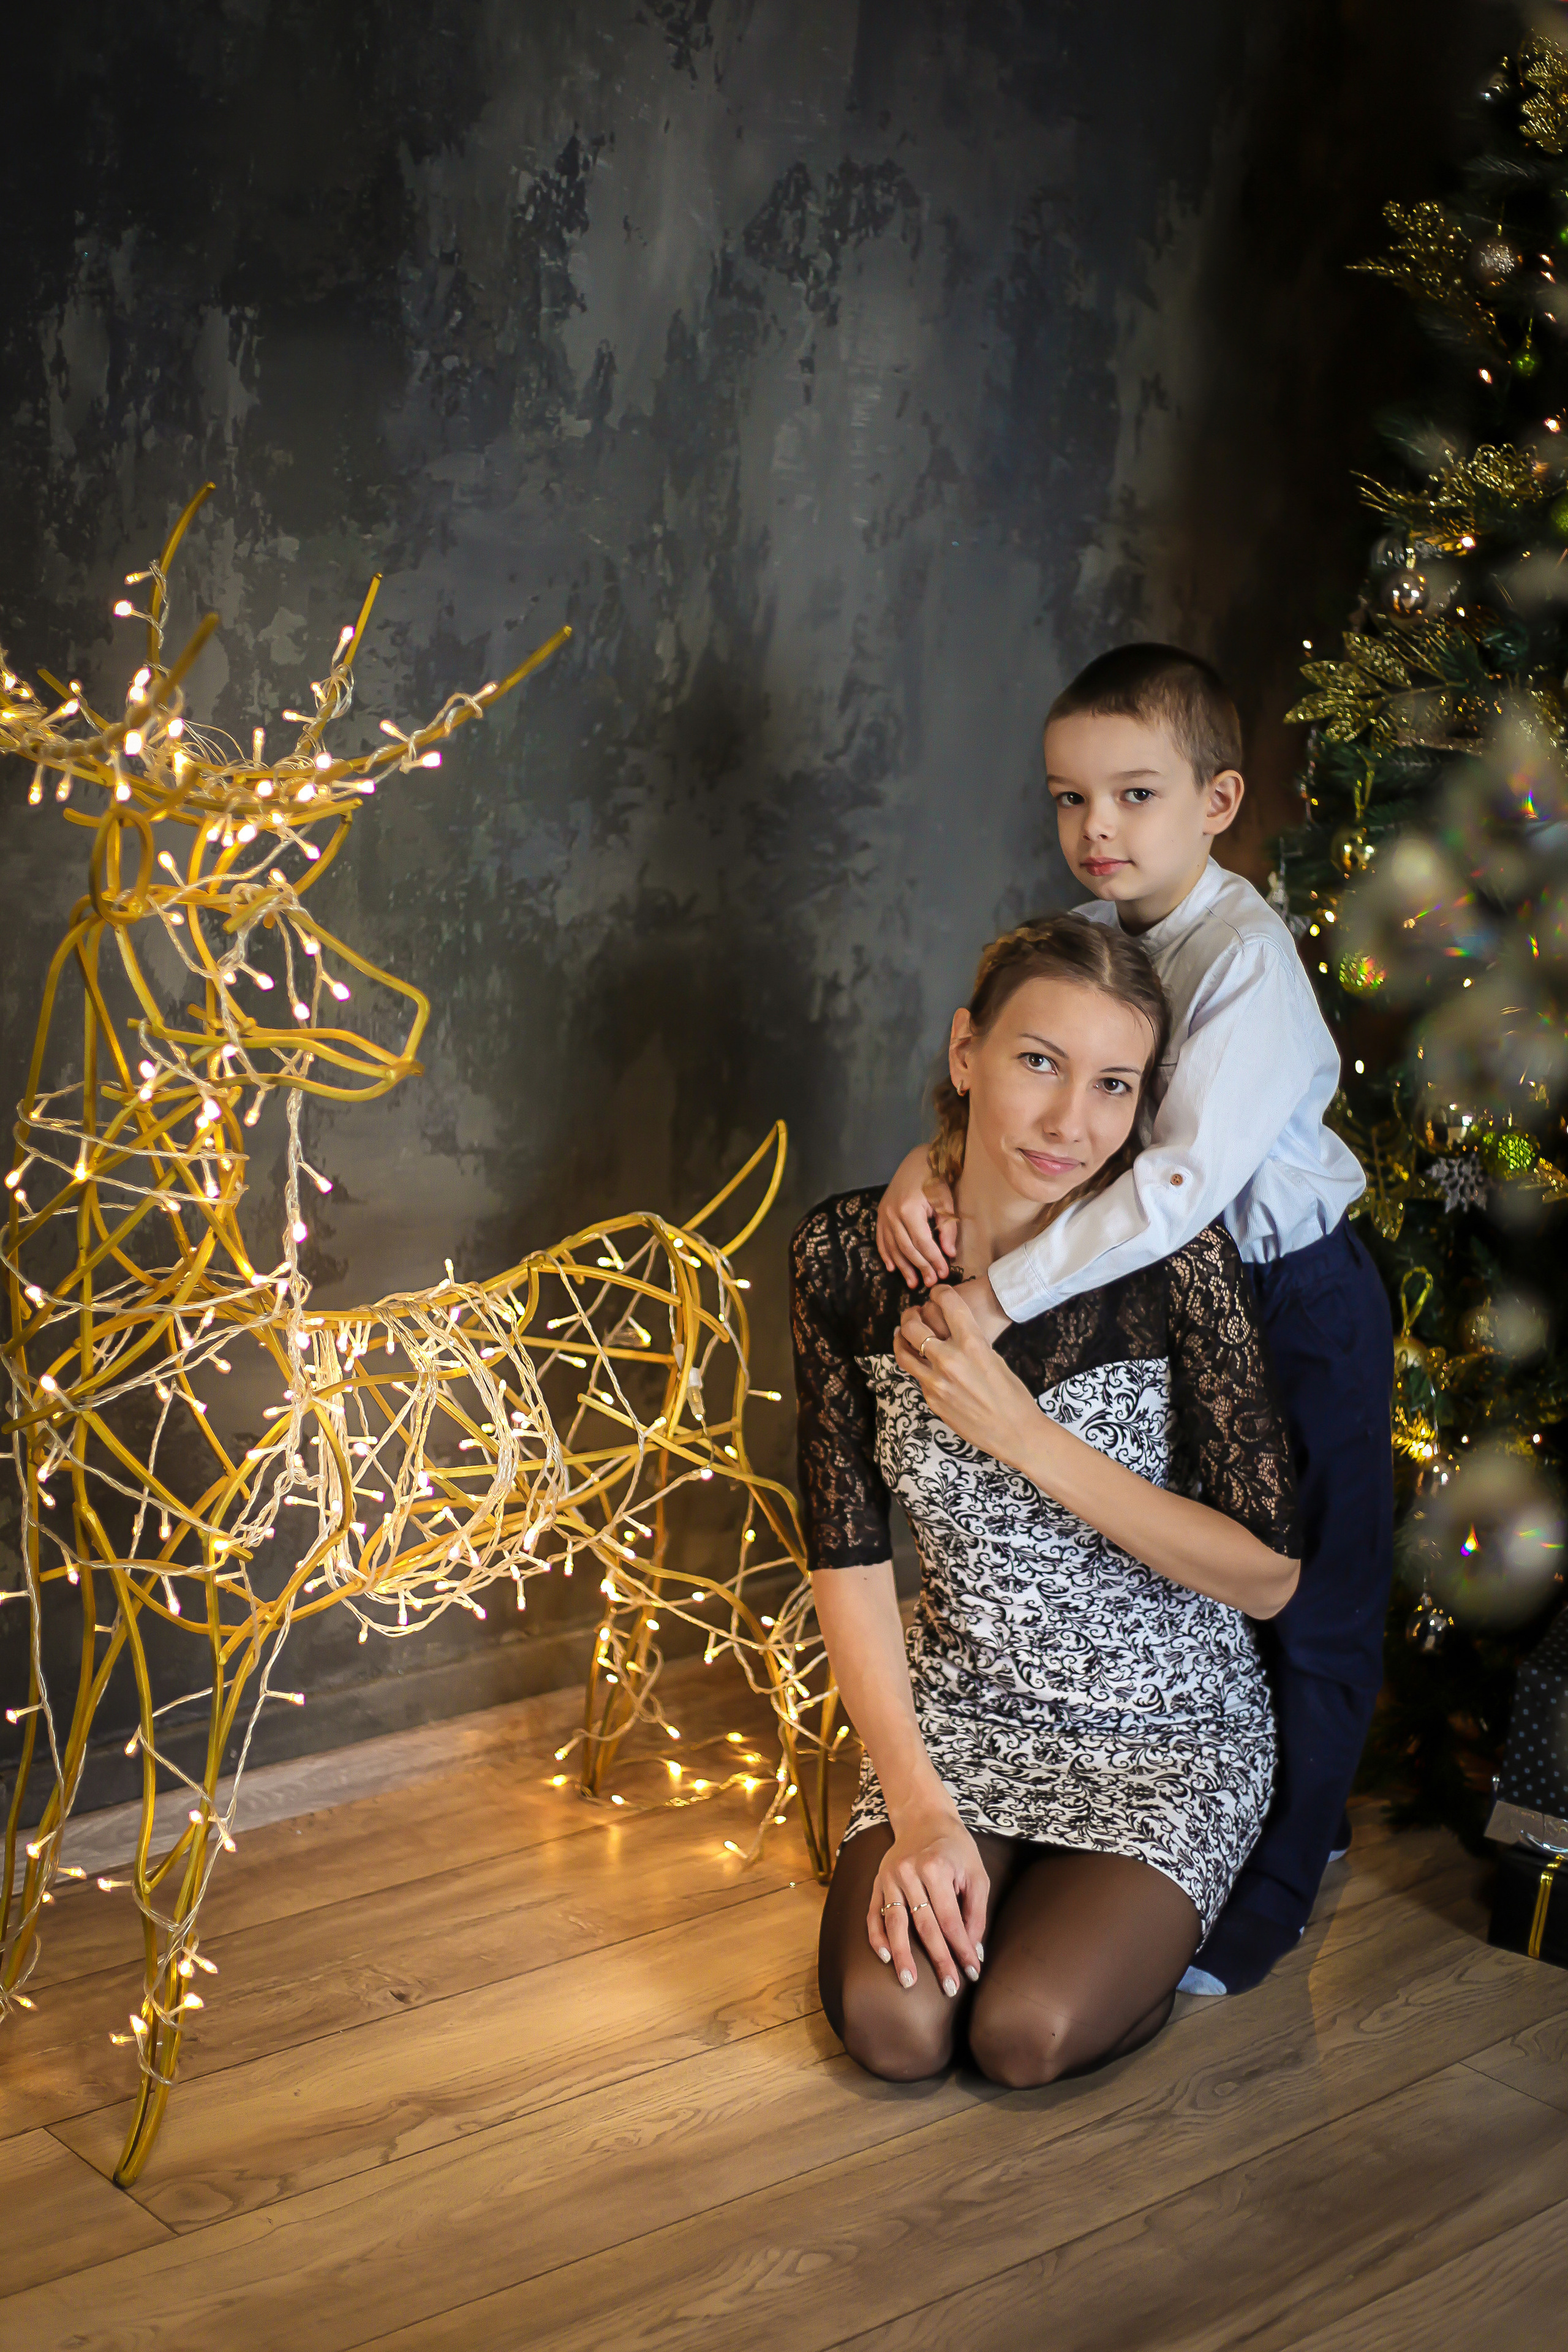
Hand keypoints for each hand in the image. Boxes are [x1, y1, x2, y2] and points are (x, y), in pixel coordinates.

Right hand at [869, 1804, 988, 1992]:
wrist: (924, 1818)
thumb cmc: (956, 1848)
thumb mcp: (976, 1874)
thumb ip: (976, 1912)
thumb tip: (973, 1950)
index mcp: (936, 1869)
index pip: (950, 1919)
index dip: (961, 1949)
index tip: (972, 1972)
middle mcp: (909, 1873)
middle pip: (924, 1926)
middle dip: (938, 1960)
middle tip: (949, 1988)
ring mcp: (889, 1877)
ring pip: (895, 1923)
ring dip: (902, 1955)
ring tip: (909, 1982)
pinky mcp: (878, 1881)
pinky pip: (874, 1913)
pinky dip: (877, 1936)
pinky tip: (885, 1957)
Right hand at [876, 1147, 956, 1288]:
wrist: (918, 1159)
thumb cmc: (936, 1179)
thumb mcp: (946, 1202)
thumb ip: (947, 1228)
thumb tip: (948, 1253)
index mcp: (909, 1209)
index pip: (923, 1242)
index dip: (934, 1259)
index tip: (944, 1273)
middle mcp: (893, 1213)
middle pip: (907, 1248)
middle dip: (920, 1267)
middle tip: (931, 1282)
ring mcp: (884, 1214)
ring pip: (893, 1247)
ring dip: (903, 1266)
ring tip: (913, 1283)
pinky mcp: (880, 1213)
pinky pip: (881, 1239)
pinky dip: (886, 1255)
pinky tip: (892, 1268)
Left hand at [894, 1284, 1040, 1470]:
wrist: (1015, 1432)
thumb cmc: (1011, 1394)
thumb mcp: (993, 1357)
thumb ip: (969, 1341)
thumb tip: (950, 1330)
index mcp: (972, 1343)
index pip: (946, 1302)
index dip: (939, 1292)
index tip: (937, 1293)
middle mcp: (950, 1359)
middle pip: (912, 1325)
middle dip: (909, 1314)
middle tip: (912, 1313)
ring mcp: (936, 1381)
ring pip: (902, 1351)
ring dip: (900, 1338)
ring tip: (903, 1333)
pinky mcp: (931, 1399)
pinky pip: (916, 1376)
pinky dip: (917, 1366)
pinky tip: (922, 1364)